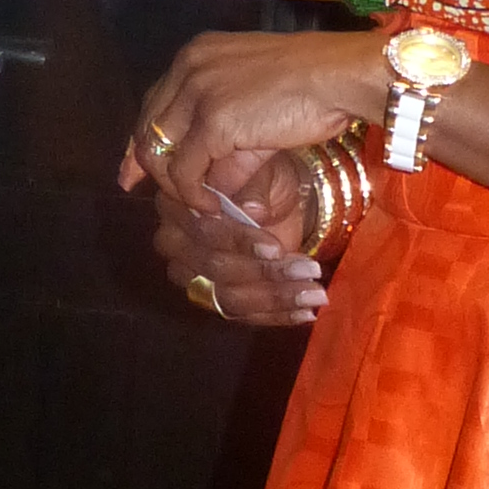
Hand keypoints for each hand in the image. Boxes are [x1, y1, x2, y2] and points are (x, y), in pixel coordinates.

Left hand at [122, 29, 389, 206]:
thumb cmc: (312, 84)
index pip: (154, 101)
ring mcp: (198, 92)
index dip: (141, 137)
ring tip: (199, 202)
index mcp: (198, 54)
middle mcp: (189, 67)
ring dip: (176, 184)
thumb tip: (209, 178)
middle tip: (141, 191)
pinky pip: (187, 171)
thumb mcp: (255, 97)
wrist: (338, 76)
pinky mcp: (213, 122)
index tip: (133, 169)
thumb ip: (225, 128)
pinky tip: (213, 205)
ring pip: (162, 151)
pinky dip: (196, 194)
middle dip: (143, 164)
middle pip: (148, 125)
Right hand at [140, 148, 325, 328]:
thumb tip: (252, 210)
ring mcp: (190, 275)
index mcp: (179, 203)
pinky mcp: (211, 298)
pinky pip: (240, 316)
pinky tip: (305, 312)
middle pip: (216, 268)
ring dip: (275, 297)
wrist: (277, 199)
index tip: (277, 248)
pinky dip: (276, 316)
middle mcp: (174, 241)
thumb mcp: (264, 172)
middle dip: (266, 272)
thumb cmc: (266, 180)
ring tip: (314, 292)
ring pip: (228, 297)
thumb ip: (253, 187)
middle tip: (309, 271)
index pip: (205, 230)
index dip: (240, 242)